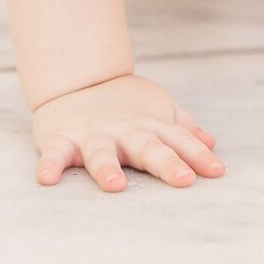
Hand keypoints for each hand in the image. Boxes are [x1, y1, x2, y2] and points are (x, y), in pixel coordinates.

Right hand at [31, 72, 224, 191]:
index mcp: (149, 125)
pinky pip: (55, 154)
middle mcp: (124, 130)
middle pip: (148, 148)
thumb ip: (182, 129)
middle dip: (166, 164)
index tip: (217, 172)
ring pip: (101, 152)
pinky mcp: (62, 138)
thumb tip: (212, 143)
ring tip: (115, 185)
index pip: (179, 140)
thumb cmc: (124, 104)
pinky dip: (50, 165)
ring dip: (107, 168)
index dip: (198, 155)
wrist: (77, 78)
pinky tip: (46, 180)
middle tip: (184, 180)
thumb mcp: (157, 111)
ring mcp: (93, 134)